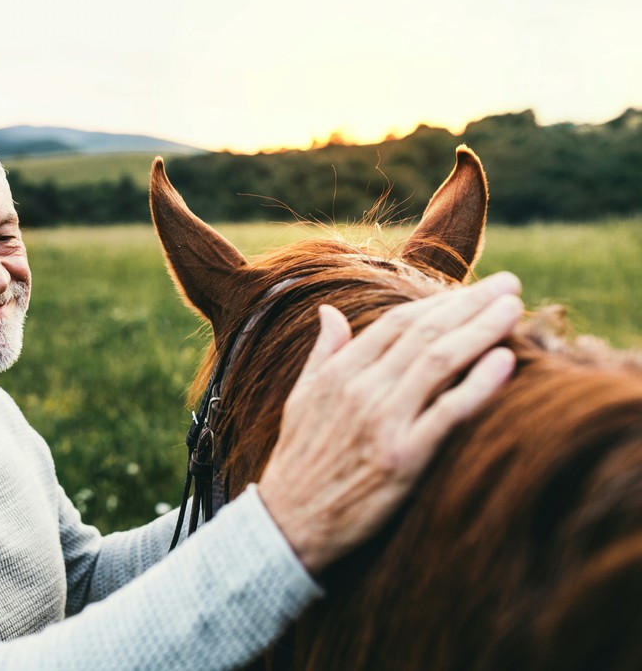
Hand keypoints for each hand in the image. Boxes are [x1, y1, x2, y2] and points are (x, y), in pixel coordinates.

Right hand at [256, 271, 522, 573]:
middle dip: (472, 304)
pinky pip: (448, 413)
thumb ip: (323, 352)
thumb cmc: (299, 461)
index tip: (473, 289)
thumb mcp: (301, 398)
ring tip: (515, 310)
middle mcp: (362, 390)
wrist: (290, 522)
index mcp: (339, 373)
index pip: (397, 324)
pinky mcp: (403, 459)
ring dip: (482, 331)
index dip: (439, 300)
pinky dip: (478, 384)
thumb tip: (329, 311)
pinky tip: (504, 362)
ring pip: (440, 363)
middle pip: (425, 334)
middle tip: (510, 284)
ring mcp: (383, 423)